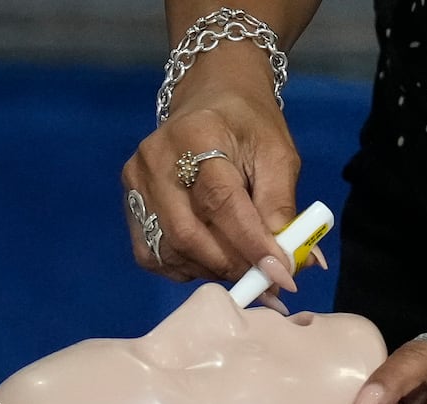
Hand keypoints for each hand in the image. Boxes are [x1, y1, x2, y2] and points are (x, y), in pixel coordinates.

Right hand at [121, 65, 315, 311]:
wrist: (209, 101)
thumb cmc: (249, 127)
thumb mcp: (278, 155)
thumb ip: (282, 206)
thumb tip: (296, 262)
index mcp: (196, 136)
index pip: (221, 202)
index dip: (251, 244)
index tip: (281, 274)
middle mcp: (155, 160)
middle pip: (189, 234)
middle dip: (234, 265)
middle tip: (268, 281)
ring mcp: (136, 184)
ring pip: (171, 251)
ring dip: (214, 271)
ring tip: (245, 267)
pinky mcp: (131, 205)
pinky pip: (155, 256)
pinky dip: (189, 269)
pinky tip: (214, 258)